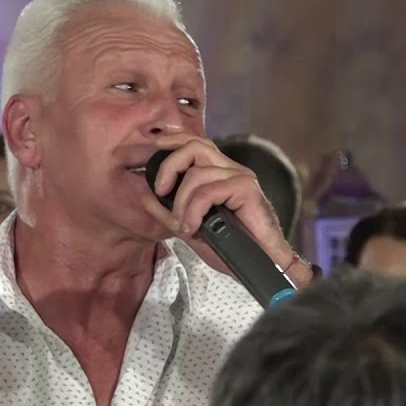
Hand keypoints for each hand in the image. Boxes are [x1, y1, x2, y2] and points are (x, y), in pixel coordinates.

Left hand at [141, 135, 313, 288]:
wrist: (259, 265)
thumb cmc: (231, 249)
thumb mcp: (191, 230)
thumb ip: (169, 213)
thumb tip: (145, 197)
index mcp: (220, 174)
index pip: (198, 144)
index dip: (176, 140)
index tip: (157, 145)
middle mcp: (232, 170)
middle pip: (196, 147)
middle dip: (171, 165)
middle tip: (160, 191)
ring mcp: (240, 177)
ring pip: (197, 174)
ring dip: (182, 203)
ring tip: (184, 226)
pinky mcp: (246, 188)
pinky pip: (207, 192)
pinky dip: (194, 211)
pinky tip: (193, 227)